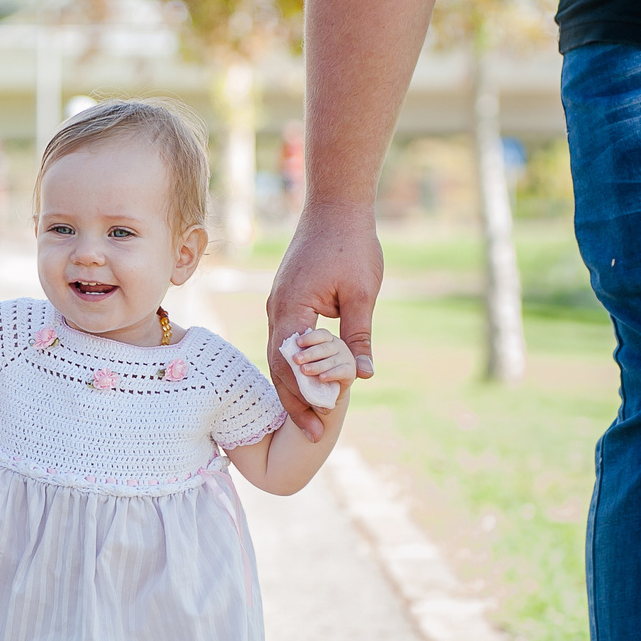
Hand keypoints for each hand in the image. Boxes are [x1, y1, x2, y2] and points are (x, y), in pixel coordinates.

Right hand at [267, 198, 381, 436]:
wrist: (335, 206)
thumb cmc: (351, 244)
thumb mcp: (361, 293)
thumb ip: (358, 336)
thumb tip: (363, 375)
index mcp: (291, 308)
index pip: (290, 364)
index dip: (303, 398)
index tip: (318, 426)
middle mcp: (277, 311)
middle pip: (278, 367)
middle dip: (295, 402)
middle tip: (313, 434)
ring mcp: (278, 306)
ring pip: (279, 356)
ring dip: (294, 386)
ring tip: (310, 417)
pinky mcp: (287, 302)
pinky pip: (286, 342)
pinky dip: (295, 366)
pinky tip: (310, 382)